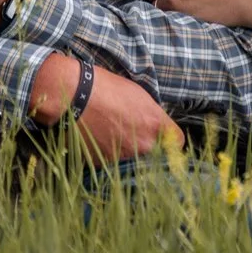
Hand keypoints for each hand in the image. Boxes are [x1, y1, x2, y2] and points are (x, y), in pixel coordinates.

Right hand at [30, 54, 180, 161]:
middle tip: (133, 135)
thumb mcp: (137, 94)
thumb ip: (152, 114)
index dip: (172, 140)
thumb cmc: (105, 87)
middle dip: (149, 148)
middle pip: (156, 154)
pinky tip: (98, 140)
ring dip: (127, 153)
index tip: (166, 138)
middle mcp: (144, 144)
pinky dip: (108, 155)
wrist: (73, 95)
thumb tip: (156, 125)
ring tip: (111, 135)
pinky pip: (112, 164)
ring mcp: (124, 157)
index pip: (178, 141)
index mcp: (155, 124)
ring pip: (133, 160)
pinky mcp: (105, 164)